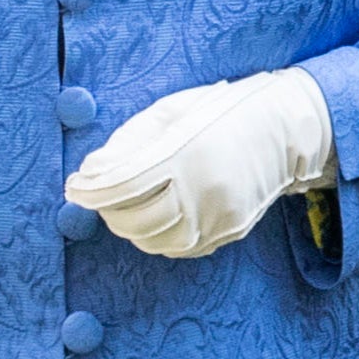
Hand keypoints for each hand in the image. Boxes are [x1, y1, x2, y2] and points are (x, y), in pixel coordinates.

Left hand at [66, 66, 334, 258]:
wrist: (283, 130)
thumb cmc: (219, 113)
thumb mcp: (170, 112)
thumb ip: (127, 144)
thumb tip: (90, 176)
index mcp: (185, 153)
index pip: (121, 186)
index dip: (90, 191)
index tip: (75, 188)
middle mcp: (203, 191)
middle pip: (133, 221)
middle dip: (108, 210)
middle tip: (103, 194)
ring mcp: (218, 217)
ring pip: (153, 241)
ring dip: (132, 225)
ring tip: (131, 202)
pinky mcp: (228, 232)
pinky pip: (179, 246)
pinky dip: (159, 234)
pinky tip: (161, 212)